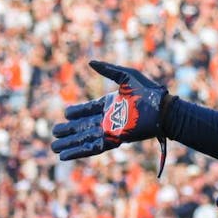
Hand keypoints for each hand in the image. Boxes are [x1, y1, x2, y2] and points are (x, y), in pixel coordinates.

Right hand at [51, 61, 169, 171]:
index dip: (77, 112)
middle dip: (68, 130)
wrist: (163, 109)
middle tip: (54, 132)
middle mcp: (108, 118)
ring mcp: (110, 130)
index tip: (65, 114)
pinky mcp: (113, 139)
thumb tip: (90, 62)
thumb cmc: (149, 92)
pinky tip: (65, 155)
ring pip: (85, 138)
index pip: (89, 109)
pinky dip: (78, 151)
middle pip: (83, 126)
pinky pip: (92, 147)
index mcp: (110, 104)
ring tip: (54, 148)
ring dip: (70, 143)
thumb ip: (108, 70)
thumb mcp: (127, 76)